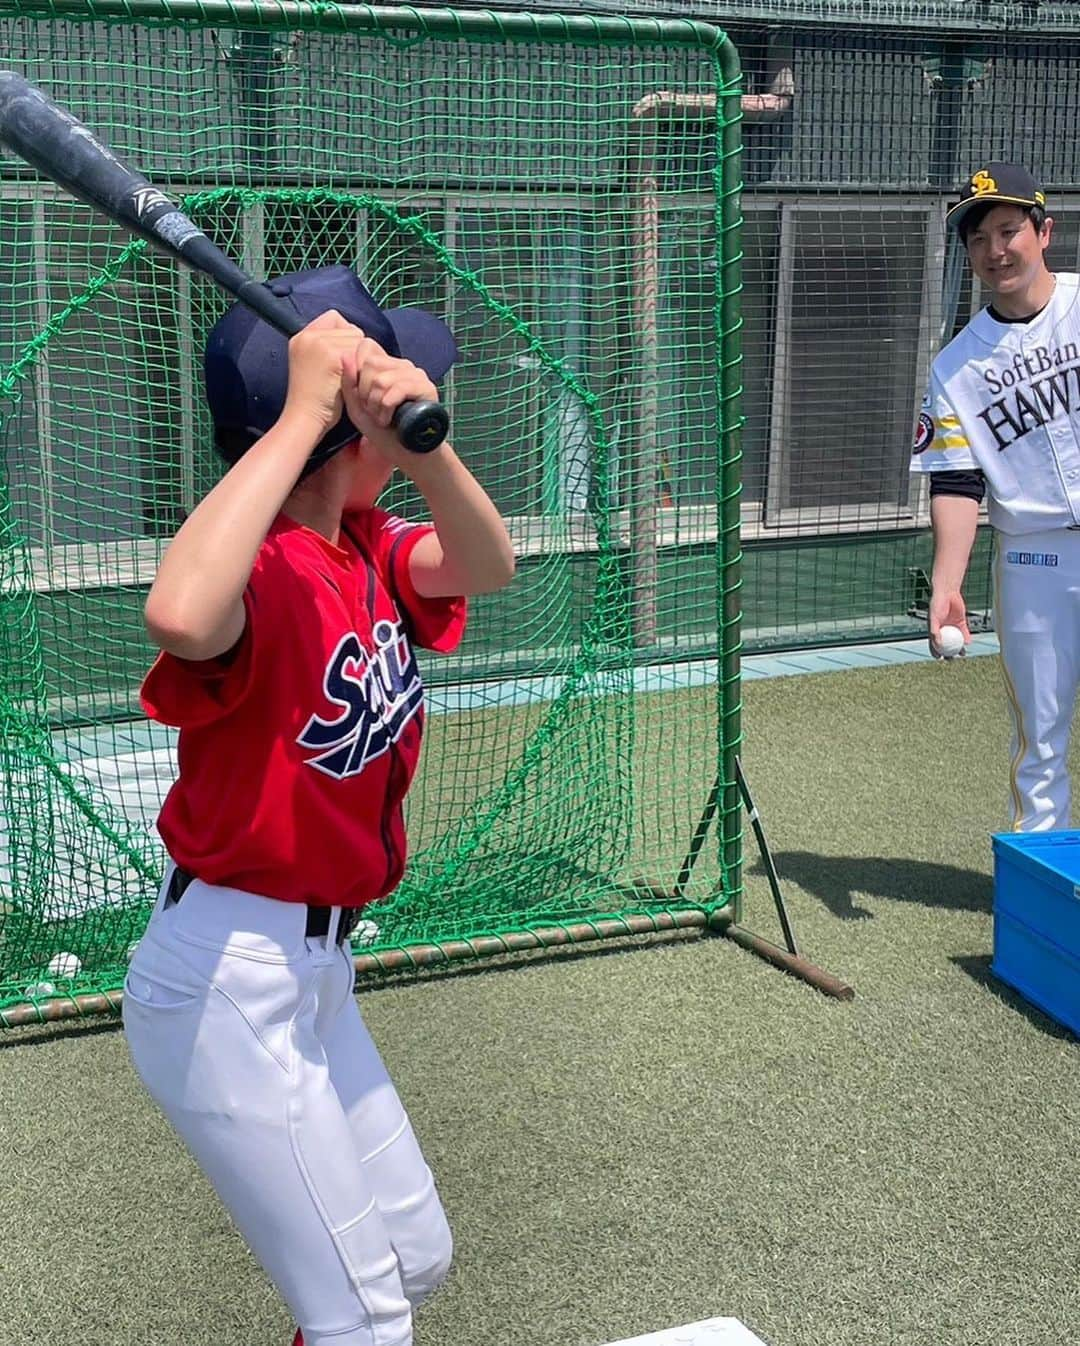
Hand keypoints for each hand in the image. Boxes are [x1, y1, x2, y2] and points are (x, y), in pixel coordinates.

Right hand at [281, 311, 367, 436]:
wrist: (304, 417)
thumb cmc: (313, 399)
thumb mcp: (312, 365)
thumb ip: (326, 347)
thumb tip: (355, 336)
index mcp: (302, 336)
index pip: (334, 318)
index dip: (345, 335)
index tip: (345, 355)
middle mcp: (309, 336)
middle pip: (350, 329)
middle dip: (354, 348)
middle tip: (349, 371)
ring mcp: (320, 344)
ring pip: (358, 340)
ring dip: (359, 358)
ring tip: (349, 377)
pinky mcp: (333, 357)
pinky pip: (360, 354)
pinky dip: (361, 368)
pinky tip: (353, 382)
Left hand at [340, 339, 440, 467]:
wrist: (406, 454)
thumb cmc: (383, 432)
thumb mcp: (357, 407)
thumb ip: (348, 382)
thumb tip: (345, 355)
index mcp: (387, 365)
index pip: (366, 347)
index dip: (357, 371)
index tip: (362, 396)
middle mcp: (403, 365)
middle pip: (371, 363)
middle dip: (364, 392)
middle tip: (372, 411)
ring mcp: (416, 374)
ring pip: (382, 379)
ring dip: (375, 404)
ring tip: (381, 418)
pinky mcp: (426, 387)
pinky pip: (397, 389)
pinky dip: (387, 408)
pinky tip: (389, 420)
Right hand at [928, 588, 970, 657]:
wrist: (947, 593)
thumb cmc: (937, 605)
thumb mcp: (934, 619)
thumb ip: (935, 632)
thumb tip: (939, 645)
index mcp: (934, 629)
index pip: (934, 643)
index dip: (935, 651)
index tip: (939, 658)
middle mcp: (943, 629)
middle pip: (946, 644)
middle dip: (949, 653)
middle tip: (952, 659)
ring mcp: (952, 626)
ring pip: (956, 640)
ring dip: (959, 648)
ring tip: (962, 654)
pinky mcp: (961, 622)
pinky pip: (964, 632)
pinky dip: (966, 638)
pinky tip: (968, 643)